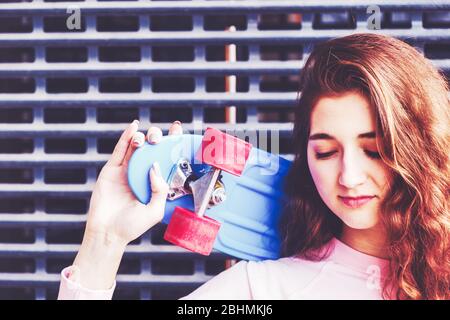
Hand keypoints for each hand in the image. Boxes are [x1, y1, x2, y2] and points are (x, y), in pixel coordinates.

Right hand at [71, 120, 182, 289]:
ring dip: (143, 137)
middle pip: (151, 149)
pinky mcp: (111, 170)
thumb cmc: (132, 226)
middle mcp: (141, 174)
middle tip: (159, 140)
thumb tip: (156, 167)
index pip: (165, 159)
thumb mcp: (155, 210)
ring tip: (147, 139)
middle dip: (157, 139)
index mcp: (155, 182)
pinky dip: (126, 137)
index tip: (179, 132)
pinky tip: (133, 127)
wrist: (108, 234)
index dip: (172, 144)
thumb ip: (160, 190)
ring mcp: (126, 171)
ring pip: (136, 147)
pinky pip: (120, 150)